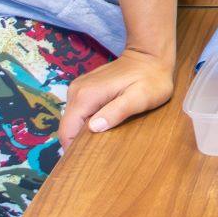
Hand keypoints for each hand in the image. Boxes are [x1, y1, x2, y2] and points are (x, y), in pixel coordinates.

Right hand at [57, 47, 174, 148]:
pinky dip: (87, 122)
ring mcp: (79, 88)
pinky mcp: (85, 88)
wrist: (150, 56)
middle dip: (80, 142)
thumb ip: (117, 112)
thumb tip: (94, 128)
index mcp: (85, 96)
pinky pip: (79, 112)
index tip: (90, 160)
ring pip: (73, 121)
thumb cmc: (150, 79)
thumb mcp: (139, 98)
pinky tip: (104, 125)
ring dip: (84, 132)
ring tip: (104, 139)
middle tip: (101, 152)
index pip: (67, 132)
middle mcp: (76, 91)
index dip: (74, 150)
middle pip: (68, 127)